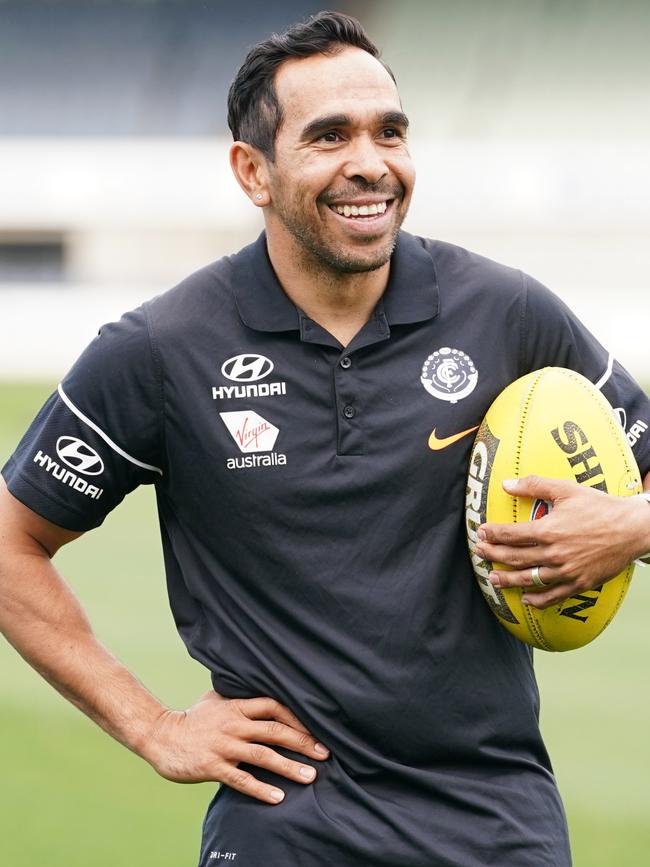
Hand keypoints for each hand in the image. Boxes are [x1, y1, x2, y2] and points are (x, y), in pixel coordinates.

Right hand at [141, 691, 328, 803]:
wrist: (160, 736)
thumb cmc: (192, 719)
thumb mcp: (216, 699)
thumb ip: (239, 698)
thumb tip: (263, 692)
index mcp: (236, 706)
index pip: (273, 705)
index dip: (296, 716)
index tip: (316, 727)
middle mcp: (233, 724)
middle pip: (274, 730)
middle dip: (302, 741)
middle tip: (325, 753)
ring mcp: (223, 745)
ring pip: (262, 755)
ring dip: (288, 766)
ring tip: (310, 777)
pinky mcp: (212, 766)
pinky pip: (241, 779)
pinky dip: (261, 788)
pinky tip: (278, 797)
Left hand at [473, 475, 649, 609]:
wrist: (632, 528)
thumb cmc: (600, 507)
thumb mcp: (566, 489)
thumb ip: (535, 485)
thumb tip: (506, 484)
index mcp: (548, 530)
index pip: (510, 534)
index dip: (492, 534)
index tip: (481, 532)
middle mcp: (554, 553)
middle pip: (514, 557)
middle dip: (493, 555)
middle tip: (479, 553)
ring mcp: (566, 571)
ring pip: (529, 579)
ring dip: (508, 579)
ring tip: (493, 578)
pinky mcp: (580, 583)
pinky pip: (554, 595)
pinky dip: (538, 599)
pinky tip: (526, 599)